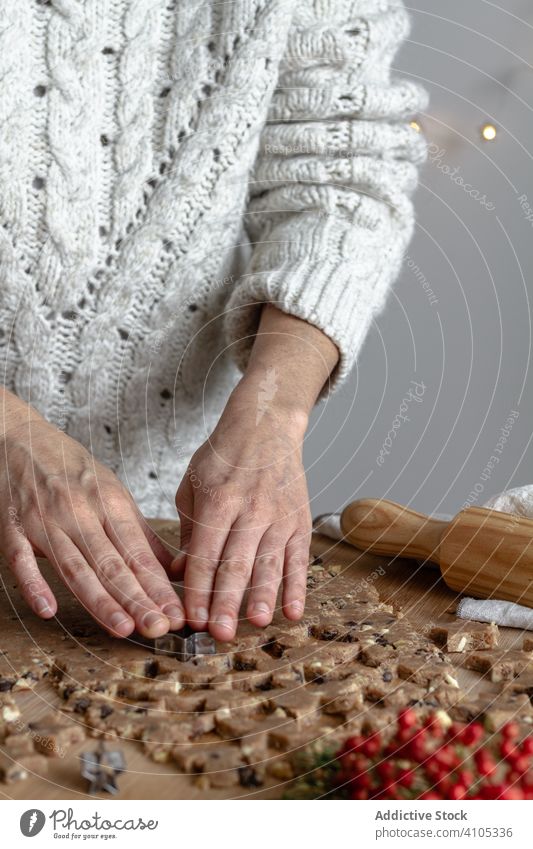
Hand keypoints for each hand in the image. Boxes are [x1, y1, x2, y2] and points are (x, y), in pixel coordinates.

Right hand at [0, 393, 184, 636]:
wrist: (19, 435)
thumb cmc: (69, 466)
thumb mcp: (111, 489)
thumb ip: (139, 532)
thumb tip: (172, 568)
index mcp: (109, 501)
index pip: (138, 552)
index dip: (157, 586)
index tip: (176, 613)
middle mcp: (79, 511)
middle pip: (111, 563)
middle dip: (137, 599)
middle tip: (159, 628)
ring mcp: (44, 520)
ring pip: (75, 566)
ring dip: (98, 600)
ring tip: (122, 627)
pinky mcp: (13, 527)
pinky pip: (21, 559)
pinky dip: (34, 583)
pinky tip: (48, 609)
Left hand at [173, 397, 311, 639]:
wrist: (266, 426)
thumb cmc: (223, 457)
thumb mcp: (193, 485)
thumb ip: (189, 531)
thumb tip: (179, 573)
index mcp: (218, 500)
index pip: (206, 553)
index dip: (198, 589)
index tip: (191, 618)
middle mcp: (251, 509)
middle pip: (237, 563)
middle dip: (227, 602)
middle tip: (219, 633)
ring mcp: (279, 516)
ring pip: (270, 563)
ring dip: (263, 597)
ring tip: (257, 624)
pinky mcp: (299, 520)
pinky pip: (299, 559)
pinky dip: (297, 586)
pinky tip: (293, 611)